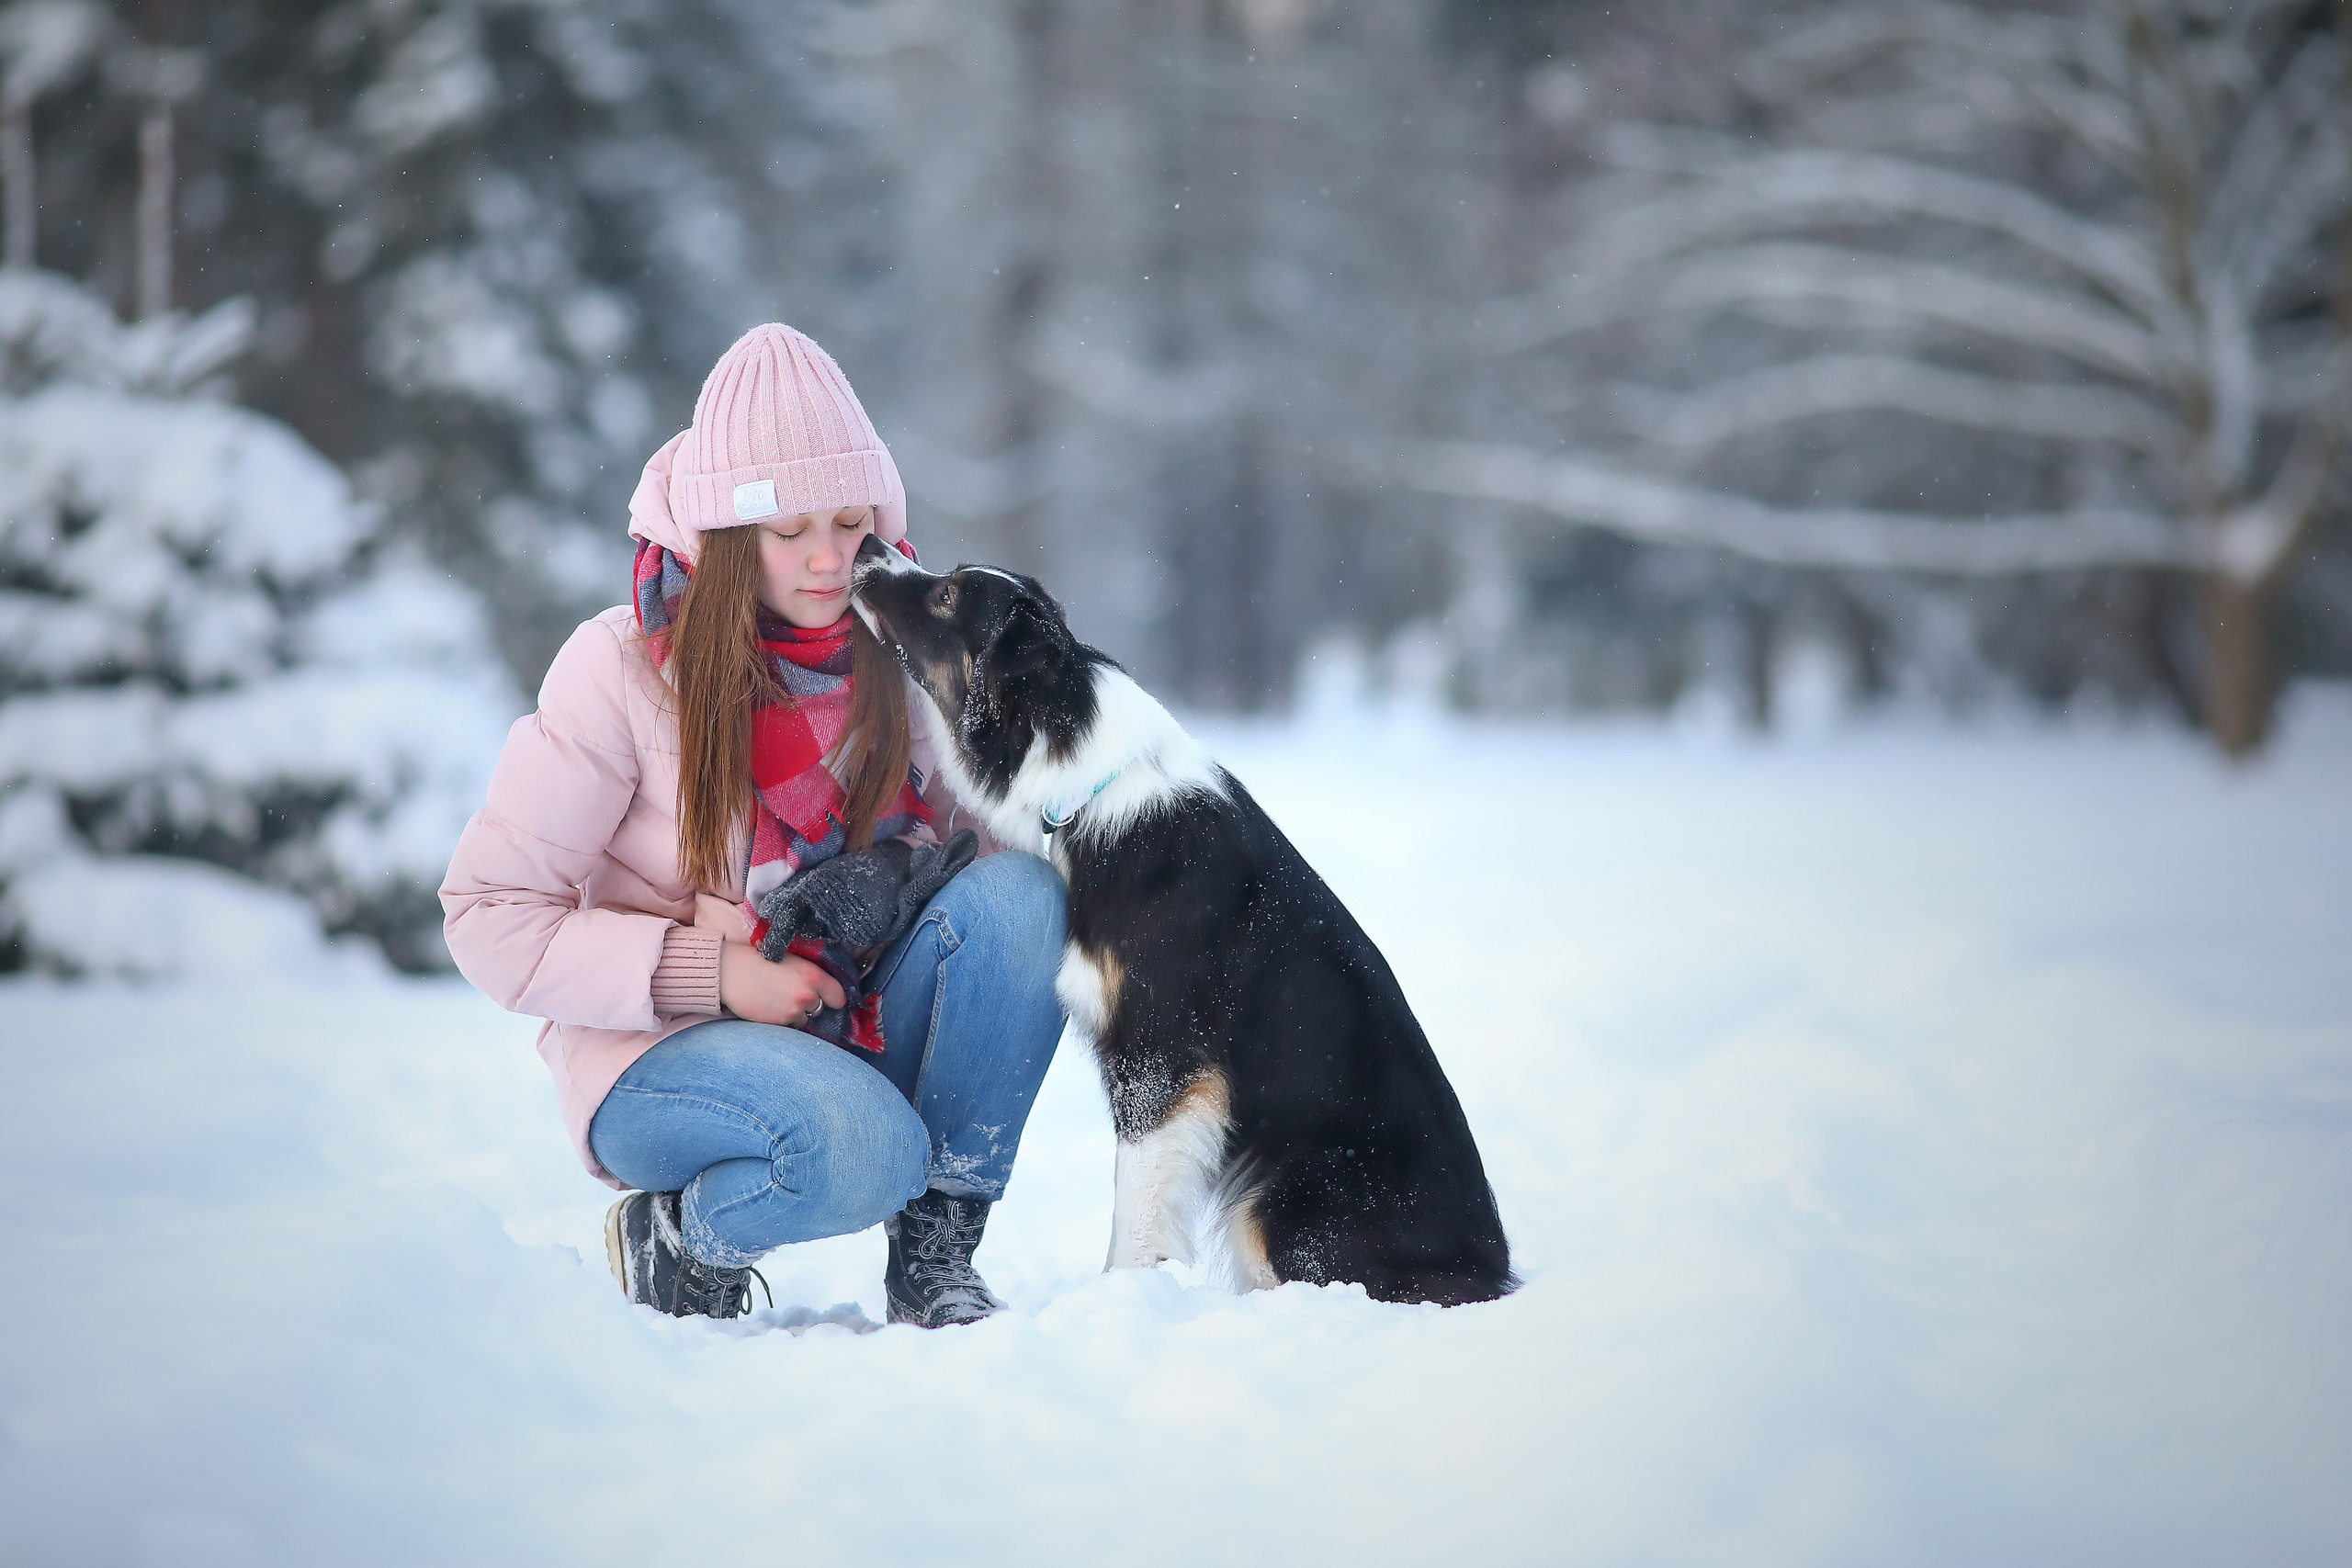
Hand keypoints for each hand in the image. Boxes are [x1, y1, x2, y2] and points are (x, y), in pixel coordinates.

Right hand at [718, 941, 846, 1025]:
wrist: (731, 971)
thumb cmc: (761, 960)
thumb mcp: (793, 961)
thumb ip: (811, 976)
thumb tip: (824, 989)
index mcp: (813, 976)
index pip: (838, 997)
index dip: (833, 998)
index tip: (828, 998)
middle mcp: (806, 996)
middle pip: (820, 1009)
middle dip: (810, 1005)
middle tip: (793, 994)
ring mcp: (792, 1012)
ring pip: (803, 1020)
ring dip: (795, 1014)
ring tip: (778, 999)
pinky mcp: (777, 1023)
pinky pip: (787, 1026)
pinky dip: (781, 1019)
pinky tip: (769, 1006)